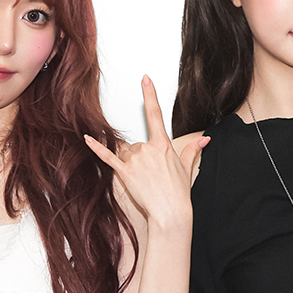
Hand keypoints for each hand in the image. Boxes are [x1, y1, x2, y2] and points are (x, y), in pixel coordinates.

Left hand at [83, 77, 207, 234]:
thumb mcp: (187, 168)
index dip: (150, 95)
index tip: (145, 79)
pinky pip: (108, 156)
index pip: (155, 114)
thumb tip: (205, 139)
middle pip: (135, 144)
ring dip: (130, 163)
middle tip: (151, 176)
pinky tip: (87, 139)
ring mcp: (135, 160)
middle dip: (140, 157)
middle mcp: (147, 148)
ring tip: (142, 180)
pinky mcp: (124, 172)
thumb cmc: (178, 193)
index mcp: (163, 145)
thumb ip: (193, 150)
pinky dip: (96, 147)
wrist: (170, 213)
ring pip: (125, 153)